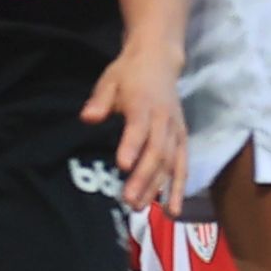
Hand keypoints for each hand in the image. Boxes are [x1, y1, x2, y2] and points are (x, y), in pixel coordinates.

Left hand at [83, 38, 183, 213]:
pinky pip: (183, 165)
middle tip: (128, 200)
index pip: (139, 127)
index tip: (123, 165)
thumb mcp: (109, 80)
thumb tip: (87, 117)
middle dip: (144, 178)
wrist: (159, 60)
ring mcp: (176, 130)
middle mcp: (163, 119)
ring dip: (158, 187)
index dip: (132, 146)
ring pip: (170, 162)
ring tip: (142, 208)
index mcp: (143, 104)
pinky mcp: (182, 138)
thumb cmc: (129, 74)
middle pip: (156, 152)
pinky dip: (179, 188)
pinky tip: (172, 210)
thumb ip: (100, 101)